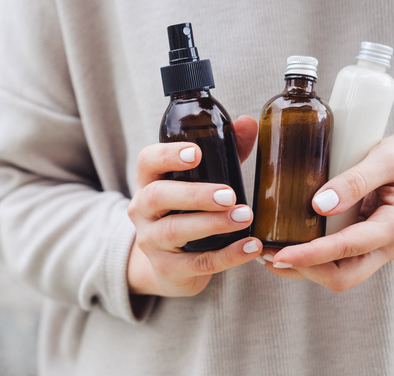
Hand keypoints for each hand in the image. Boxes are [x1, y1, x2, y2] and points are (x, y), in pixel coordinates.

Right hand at [127, 116, 261, 296]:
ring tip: (245, 217)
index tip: (197, 153)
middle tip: (229, 195)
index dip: (169, 155)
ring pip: (174, 231)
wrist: (170, 265)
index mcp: (149, 181)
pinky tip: (251, 247)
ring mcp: (151, 241)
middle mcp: (142, 210)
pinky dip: (227, 256)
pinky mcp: (167, 269)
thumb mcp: (200, 180)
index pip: (147, 161)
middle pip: (157, 196)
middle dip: (194, 194)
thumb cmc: (187, 211)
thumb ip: (224, 152)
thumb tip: (248, 123)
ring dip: (212, 224)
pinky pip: (197, 263)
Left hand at [260, 129, 393, 291]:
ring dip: (303, 268)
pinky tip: (287, 243)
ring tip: (268, 252)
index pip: (348, 250)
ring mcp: (378, 247)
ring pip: (338, 273)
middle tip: (266, 255)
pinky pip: (338, 259)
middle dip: (303, 270)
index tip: (279, 255)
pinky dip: (312, 257)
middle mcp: (388, 245)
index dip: (311, 256)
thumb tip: (319, 204)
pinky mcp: (366, 241)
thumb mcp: (387, 157)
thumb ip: (356, 179)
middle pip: (343, 277)